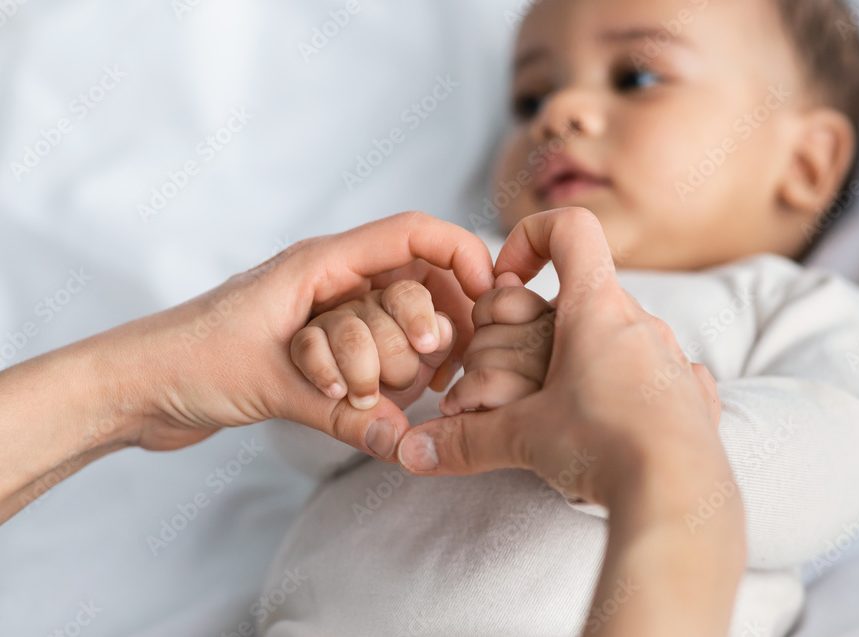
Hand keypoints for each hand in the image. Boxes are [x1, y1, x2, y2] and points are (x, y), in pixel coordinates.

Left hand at [120, 212, 491, 457]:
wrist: (135, 385)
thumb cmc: (188, 360)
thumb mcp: (271, 383)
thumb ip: (343, 413)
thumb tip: (404, 441)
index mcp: (322, 264)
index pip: (412, 234)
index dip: (462, 254)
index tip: (490, 296)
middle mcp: (331, 284)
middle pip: (417, 282)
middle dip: (436, 322)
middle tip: (443, 364)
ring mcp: (327, 317)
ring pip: (398, 322)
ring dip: (405, 357)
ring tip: (400, 391)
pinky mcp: (319, 349)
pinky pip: (374, 354)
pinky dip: (385, 378)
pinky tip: (382, 407)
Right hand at [399, 208, 723, 507]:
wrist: (680, 497)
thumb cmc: (605, 447)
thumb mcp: (522, 439)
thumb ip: (463, 439)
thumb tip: (413, 450)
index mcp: (596, 309)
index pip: (570, 230)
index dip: (531, 238)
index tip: (507, 282)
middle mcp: (639, 322)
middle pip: (580, 297)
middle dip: (537, 329)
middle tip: (514, 376)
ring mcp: (671, 357)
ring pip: (617, 337)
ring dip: (580, 361)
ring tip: (561, 412)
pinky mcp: (691, 395)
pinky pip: (652, 375)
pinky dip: (624, 391)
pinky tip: (613, 429)